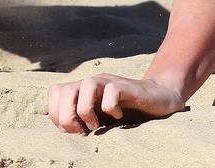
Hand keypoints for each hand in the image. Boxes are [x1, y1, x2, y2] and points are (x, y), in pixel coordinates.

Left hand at [48, 73, 184, 133]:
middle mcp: (92, 82)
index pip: (55, 91)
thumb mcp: (101, 116)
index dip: (56, 113)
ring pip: (86, 85)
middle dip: (67, 115)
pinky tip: (118, 116)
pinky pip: (111, 91)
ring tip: (96, 125)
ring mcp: (109, 82)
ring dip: (85, 110)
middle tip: (83, 131)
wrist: (159, 97)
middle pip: (65, 89)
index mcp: (82, 89)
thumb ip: (83, 118)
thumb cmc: (128, 110)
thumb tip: (63, 130)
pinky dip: (111, 107)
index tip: (73, 131)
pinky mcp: (126, 87)